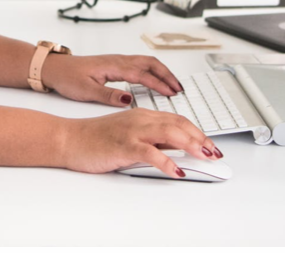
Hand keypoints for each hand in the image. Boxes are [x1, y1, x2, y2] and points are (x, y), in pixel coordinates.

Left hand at [41, 53, 181, 106]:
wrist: (56, 68)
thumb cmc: (68, 78)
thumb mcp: (86, 91)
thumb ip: (108, 95)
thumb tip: (129, 100)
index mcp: (114, 66)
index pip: (142, 74)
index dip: (159, 84)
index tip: (172, 92)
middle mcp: (119, 60)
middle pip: (150, 63)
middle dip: (167, 75)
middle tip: (179, 88)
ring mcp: (118, 60)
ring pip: (146, 62)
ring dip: (162, 72)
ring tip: (173, 85)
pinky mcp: (116, 64)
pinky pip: (140, 64)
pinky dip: (153, 71)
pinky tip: (155, 80)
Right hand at [60, 109, 222, 176]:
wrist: (70, 139)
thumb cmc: (95, 139)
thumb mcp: (128, 136)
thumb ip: (150, 140)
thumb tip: (173, 151)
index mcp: (143, 115)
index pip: (178, 120)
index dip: (197, 132)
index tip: (210, 145)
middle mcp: (141, 119)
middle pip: (179, 124)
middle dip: (200, 138)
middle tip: (214, 153)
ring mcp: (132, 130)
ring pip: (169, 133)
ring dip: (191, 145)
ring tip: (205, 157)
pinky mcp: (123, 145)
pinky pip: (150, 153)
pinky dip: (166, 162)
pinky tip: (177, 171)